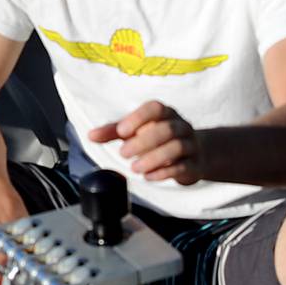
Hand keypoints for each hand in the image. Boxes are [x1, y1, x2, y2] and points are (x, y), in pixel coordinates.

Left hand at [90, 101, 206, 183]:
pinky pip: (183, 166)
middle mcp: (181, 126)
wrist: (194, 154)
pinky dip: (164, 172)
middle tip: (123, 153)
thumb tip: (90, 135)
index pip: (155, 108)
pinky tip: (148, 176)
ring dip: (153, 158)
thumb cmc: (157, 139)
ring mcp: (190, 144)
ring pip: (176, 147)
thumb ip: (113, 132)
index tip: (121, 132)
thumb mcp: (135, 132)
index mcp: (165, 113)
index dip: (138, 118)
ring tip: (134, 168)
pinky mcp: (195, 164)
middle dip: (143, 142)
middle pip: (166, 129)